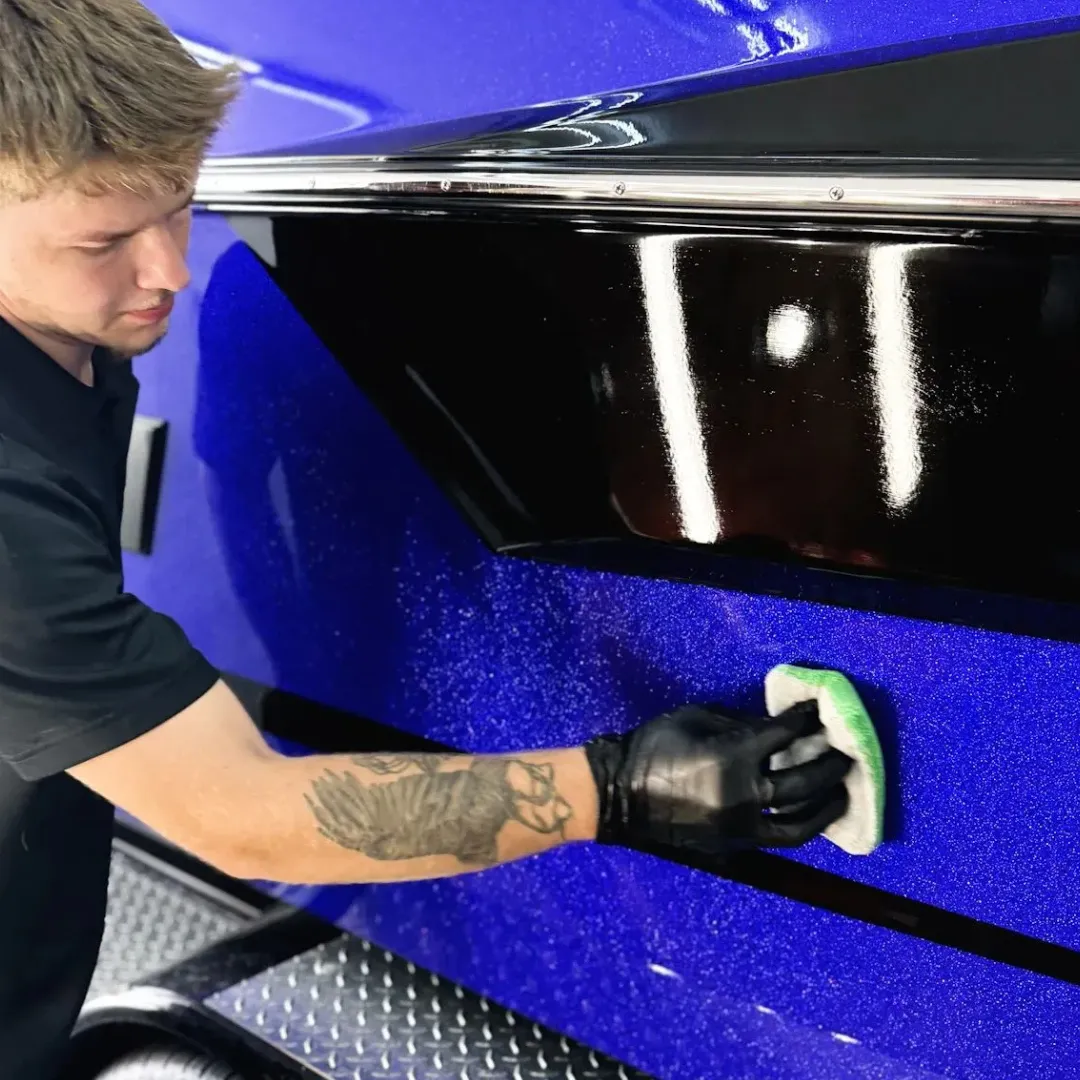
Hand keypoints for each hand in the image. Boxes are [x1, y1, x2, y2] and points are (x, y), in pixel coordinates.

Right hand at [584, 701, 850, 857]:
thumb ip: (739, 722)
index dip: (805, 721)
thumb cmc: (652, 747)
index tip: (818, 712)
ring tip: (842, 792)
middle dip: (831, 764)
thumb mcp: (694, 718)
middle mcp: (743, 796)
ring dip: (827, 806)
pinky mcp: (734, 846)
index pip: (784, 736)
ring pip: (800, 823)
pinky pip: (778, 838)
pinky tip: (811, 813)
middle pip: (805, 782)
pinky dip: (800, 825)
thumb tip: (776, 726)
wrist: (618, 796)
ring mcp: (740, 828)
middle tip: (846, 752)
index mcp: (731, 759)